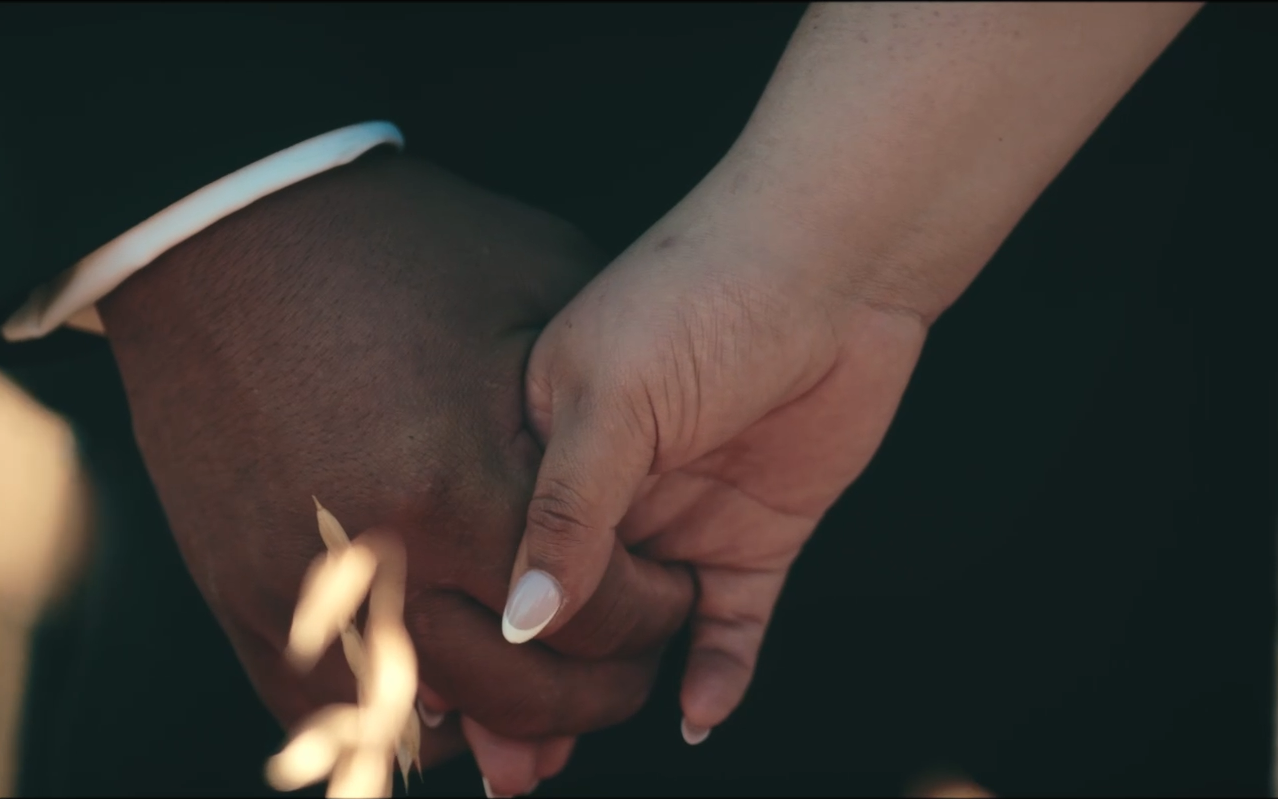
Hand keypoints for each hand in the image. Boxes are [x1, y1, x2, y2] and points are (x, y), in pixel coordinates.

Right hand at [96, 155, 693, 769]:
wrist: (226, 233)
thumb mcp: (540, 293)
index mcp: (462, 486)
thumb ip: (601, 411)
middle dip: (596, 694)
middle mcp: (378, 559)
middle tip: (628, 664)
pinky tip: (455, 698)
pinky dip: (404, 720)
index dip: (656, 620)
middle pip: (520, 693)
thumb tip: (659, 497)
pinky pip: (331, 714)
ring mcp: (299, 591)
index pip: (593, 617)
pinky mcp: (243, 600)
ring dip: (504, 722)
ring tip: (551, 692)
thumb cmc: (401, 249)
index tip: (674, 596)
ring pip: (430, 721)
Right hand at [503, 203, 928, 741]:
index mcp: (545, 443)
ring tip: (553, 769)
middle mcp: (609, 491)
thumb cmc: (700, 292)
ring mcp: (682, 517)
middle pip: (557, 613)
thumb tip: (521, 620)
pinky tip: (699, 718)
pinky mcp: (758, 539)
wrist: (836, 263)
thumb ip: (565, 511)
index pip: (497, 556)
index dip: (471, 633)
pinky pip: (732, 627)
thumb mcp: (610, 396)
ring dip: (602, 700)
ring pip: (634, 636)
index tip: (442, 710)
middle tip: (501, 771)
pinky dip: (718, 675)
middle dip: (525, 693)